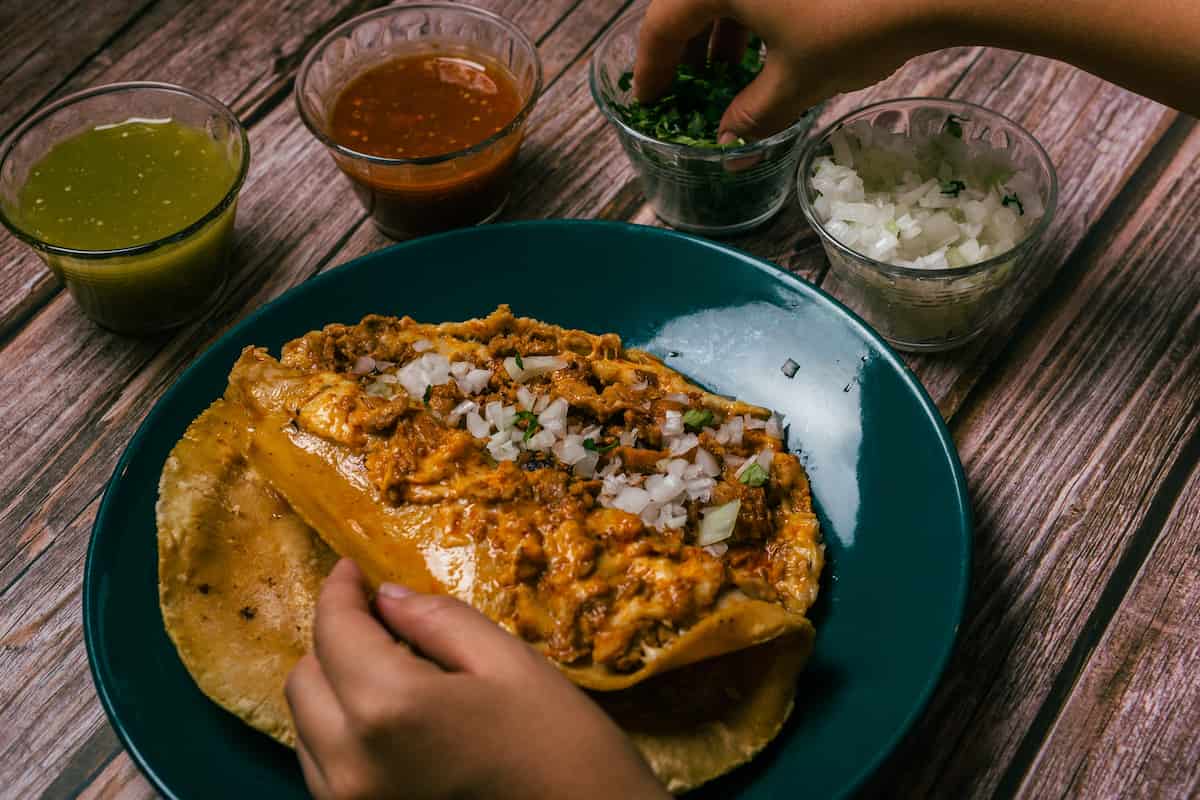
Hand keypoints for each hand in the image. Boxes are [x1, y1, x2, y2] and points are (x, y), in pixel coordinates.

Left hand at [285, 559, 668, 799]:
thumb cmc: (559, 744)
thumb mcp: (508, 662)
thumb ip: (438, 620)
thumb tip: (385, 598)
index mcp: (388, 708)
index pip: (334, 631)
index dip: (339, 590)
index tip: (352, 569)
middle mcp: (349, 762)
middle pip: (304, 678)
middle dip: (336, 640)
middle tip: (384, 623)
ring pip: (306, 726)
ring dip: (335, 688)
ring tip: (392, 673)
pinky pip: (323, 767)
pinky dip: (342, 732)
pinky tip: (393, 722)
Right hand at [634, 0, 947, 140]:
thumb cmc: (853, 25)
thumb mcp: (796, 83)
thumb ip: (751, 119)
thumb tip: (729, 151)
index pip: (661, 24)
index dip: (651, 69)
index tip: (650, 102)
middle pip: (690, 2)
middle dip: (687, 49)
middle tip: (688, 91)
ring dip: (722, 32)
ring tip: (729, 77)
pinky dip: (755, 13)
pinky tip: (771, 46)